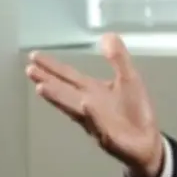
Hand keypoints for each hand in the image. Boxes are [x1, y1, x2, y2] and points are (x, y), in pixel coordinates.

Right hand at [25, 33, 164, 176]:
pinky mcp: (108, 135)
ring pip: (74, 107)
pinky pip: (99, 123)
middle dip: (48, 80)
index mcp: (92, 90)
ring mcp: (95, 120)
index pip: (68, 76)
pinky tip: (86, 104)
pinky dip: (92, 114)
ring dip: (59, 98)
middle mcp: (88, 104)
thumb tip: (107, 35)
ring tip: (42, 87)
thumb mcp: (130, 78)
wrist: (146, 140)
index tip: (34, 56)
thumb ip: (118, 58)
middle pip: (64, 90)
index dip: (52, 66)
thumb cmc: (134, 110)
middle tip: (29, 69)